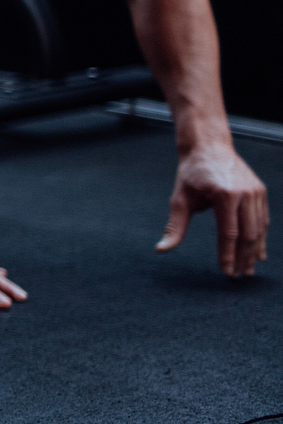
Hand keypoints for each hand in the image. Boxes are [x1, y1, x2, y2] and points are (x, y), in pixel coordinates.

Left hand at [158, 146, 267, 277]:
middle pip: (248, 234)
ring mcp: (256, 192)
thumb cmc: (191, 174)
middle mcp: (245, 194)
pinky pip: (263, 219)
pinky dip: (261, 237)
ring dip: (254, 251)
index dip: (228, 255)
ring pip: (259, 228)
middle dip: (243, 257)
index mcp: (225, 195)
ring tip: (248, 269)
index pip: (228, 233)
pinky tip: (258, 252)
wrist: (209, 147)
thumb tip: (161, 250)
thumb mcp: (180, 199)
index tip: (225, 272)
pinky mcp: (260, 191)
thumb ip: (174, 227)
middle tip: (237, 276)